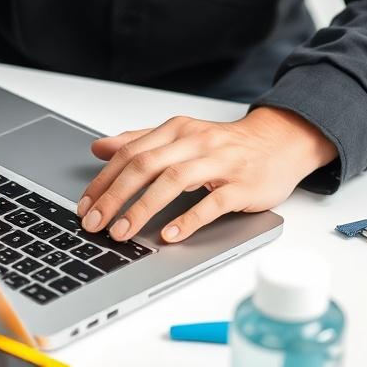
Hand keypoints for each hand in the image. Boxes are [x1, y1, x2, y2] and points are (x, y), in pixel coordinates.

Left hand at [77, 107, 336, 243]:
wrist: (281, 142)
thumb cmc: (227, 146)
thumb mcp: (181, 137)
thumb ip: (141, 142)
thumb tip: (100, 147)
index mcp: (176, 131)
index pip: (130, 153)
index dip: (104, 180)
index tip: (85, 206)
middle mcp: (195, 142)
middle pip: (145, 166)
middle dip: (115, 196)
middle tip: (95, 223)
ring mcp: (219, 163)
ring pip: (173, 181)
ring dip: (143, 208)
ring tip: (123, 232)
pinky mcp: (241, 185)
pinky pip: (212, 202)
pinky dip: (188, 219)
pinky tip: (170, 235)